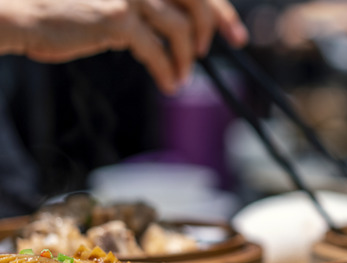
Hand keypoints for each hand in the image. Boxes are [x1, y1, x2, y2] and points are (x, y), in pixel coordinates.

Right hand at [0, 0, 247, 93]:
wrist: (25, 13)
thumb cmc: (68, 8)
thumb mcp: (117, 0)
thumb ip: (150, 6)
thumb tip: (187, 27)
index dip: (221, 12)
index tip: (235, 35)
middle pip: (199, 1)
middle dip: (214, 30)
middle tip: (206, 53)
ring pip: (182, 29)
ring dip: (187, 59)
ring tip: (182, 76)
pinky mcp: (118, 18)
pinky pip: (158, 51)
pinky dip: (169, 71)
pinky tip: (169, 84)